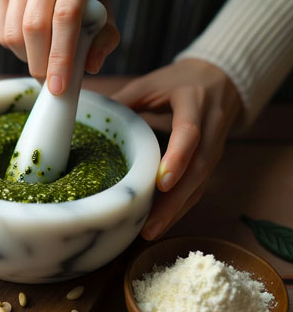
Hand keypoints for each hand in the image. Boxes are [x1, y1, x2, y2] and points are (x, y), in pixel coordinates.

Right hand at [0, 0, 119, 93]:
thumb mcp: (102, 7)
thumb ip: (105, 36)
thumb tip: (91, 66)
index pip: (66, 16)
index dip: (61, 56)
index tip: (59, 87)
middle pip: (35, 27)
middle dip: (41, 65)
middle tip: (49, 84)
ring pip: (14, 33)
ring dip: (28, 59)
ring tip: (42, 59)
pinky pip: (2, 32)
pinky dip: (16, 49)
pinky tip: (29, 43)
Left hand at [112, 59, 242, 239]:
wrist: (220, 81)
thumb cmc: (179, 83)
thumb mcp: (152, 83)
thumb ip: (124, 99)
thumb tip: (92, 117)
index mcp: (194, 104)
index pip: (190, 133)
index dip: (178, 157)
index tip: (162, 181)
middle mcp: (211, 128)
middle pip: (198, 169)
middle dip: (175, 200)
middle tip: (151, 223)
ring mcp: (215, 148)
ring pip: (199, 184)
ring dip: (176, 210)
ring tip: (151, 230)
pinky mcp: (211, 162)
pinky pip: (197, 188)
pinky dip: (179, 206)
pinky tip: (160, 221)